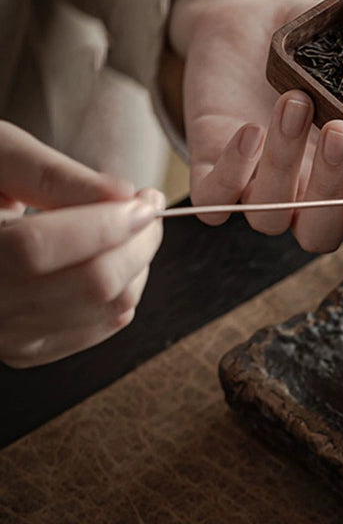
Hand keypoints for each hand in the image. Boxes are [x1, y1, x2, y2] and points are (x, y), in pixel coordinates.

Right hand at [0, 122, 163, 367]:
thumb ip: (50, 174)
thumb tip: (122, 195)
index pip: (38, 248)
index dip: (102, 223)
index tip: (145, 199)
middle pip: (89, 284)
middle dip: (137, 243)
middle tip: (148, 207)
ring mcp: (11, 338)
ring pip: (109, 307)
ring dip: (137, 265)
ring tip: (133, 229)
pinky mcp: (34, 350)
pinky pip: (106, 324)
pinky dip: (126, 288)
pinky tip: (118, 259)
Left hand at [169, 0, 342, 251]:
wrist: (248, 25)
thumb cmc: (316, 54)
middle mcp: (306, 201)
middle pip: (320, 234)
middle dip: (331, 192)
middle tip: (342, 133)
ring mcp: (261, 192)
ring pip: (272, 217)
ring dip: (286, 166)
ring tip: (297, 103)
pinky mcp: (216, 176)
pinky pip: (219, 202)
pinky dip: (233, 171)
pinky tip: (248, 130)